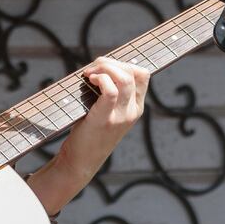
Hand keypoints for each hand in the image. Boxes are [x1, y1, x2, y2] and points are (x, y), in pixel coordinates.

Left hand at [27, 57, 149, 213]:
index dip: (122, 63)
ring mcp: (121, 117)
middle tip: (91, 68)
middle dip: (110, 62)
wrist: (81, 161)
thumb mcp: (107, 111)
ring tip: (89, 73)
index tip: (103, 66)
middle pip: (133, 72)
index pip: (142, 74)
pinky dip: (101, 79)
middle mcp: (133, 111)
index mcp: (136, 108)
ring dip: (104, 68)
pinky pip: (111, 91)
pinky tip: (89, 80)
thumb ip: (110, 93)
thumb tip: (100, 65)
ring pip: (124, 79)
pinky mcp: (106, 120)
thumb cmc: (89, 131)